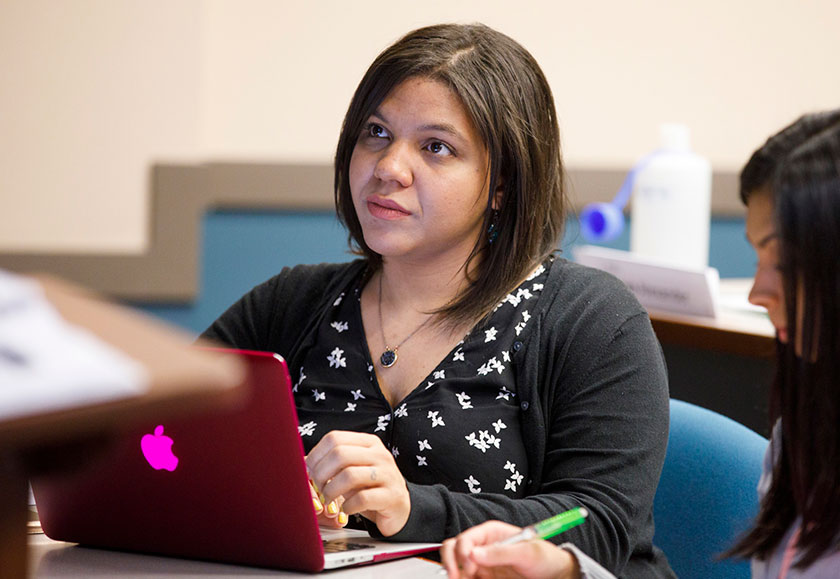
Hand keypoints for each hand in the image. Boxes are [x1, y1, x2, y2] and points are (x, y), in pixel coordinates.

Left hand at [305, 430, 409, 536]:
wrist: (399, 508)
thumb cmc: (369, 488)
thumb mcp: (352, 470)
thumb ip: (332, 464)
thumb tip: (302, 465)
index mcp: (368, 443)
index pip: (334, 438)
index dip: (315, 456)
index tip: (309, 472)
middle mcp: (380, 454)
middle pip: (340, 455)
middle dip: (321, 474)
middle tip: (318, 489)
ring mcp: (388, 474)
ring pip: (350, 475)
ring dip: (332, 491)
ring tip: (329, 501)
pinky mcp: (392, 496)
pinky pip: (362, 499)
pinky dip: (347, 506)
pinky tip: (346, 509)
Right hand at [440, 521, 580, 578]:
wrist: (554, 575)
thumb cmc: (544, 558)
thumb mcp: (527, 553)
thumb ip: (501, 552)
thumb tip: (474, 553)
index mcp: (491, 533)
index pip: (466, 538)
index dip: (462, 551)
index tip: (470, 566)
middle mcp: (483, 546)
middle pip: (454, 548)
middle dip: (450, 561)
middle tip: (456, 576)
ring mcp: (482, 563)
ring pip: (456, 565)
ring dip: (455, 573)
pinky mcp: (484, 577)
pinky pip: (466, 578)